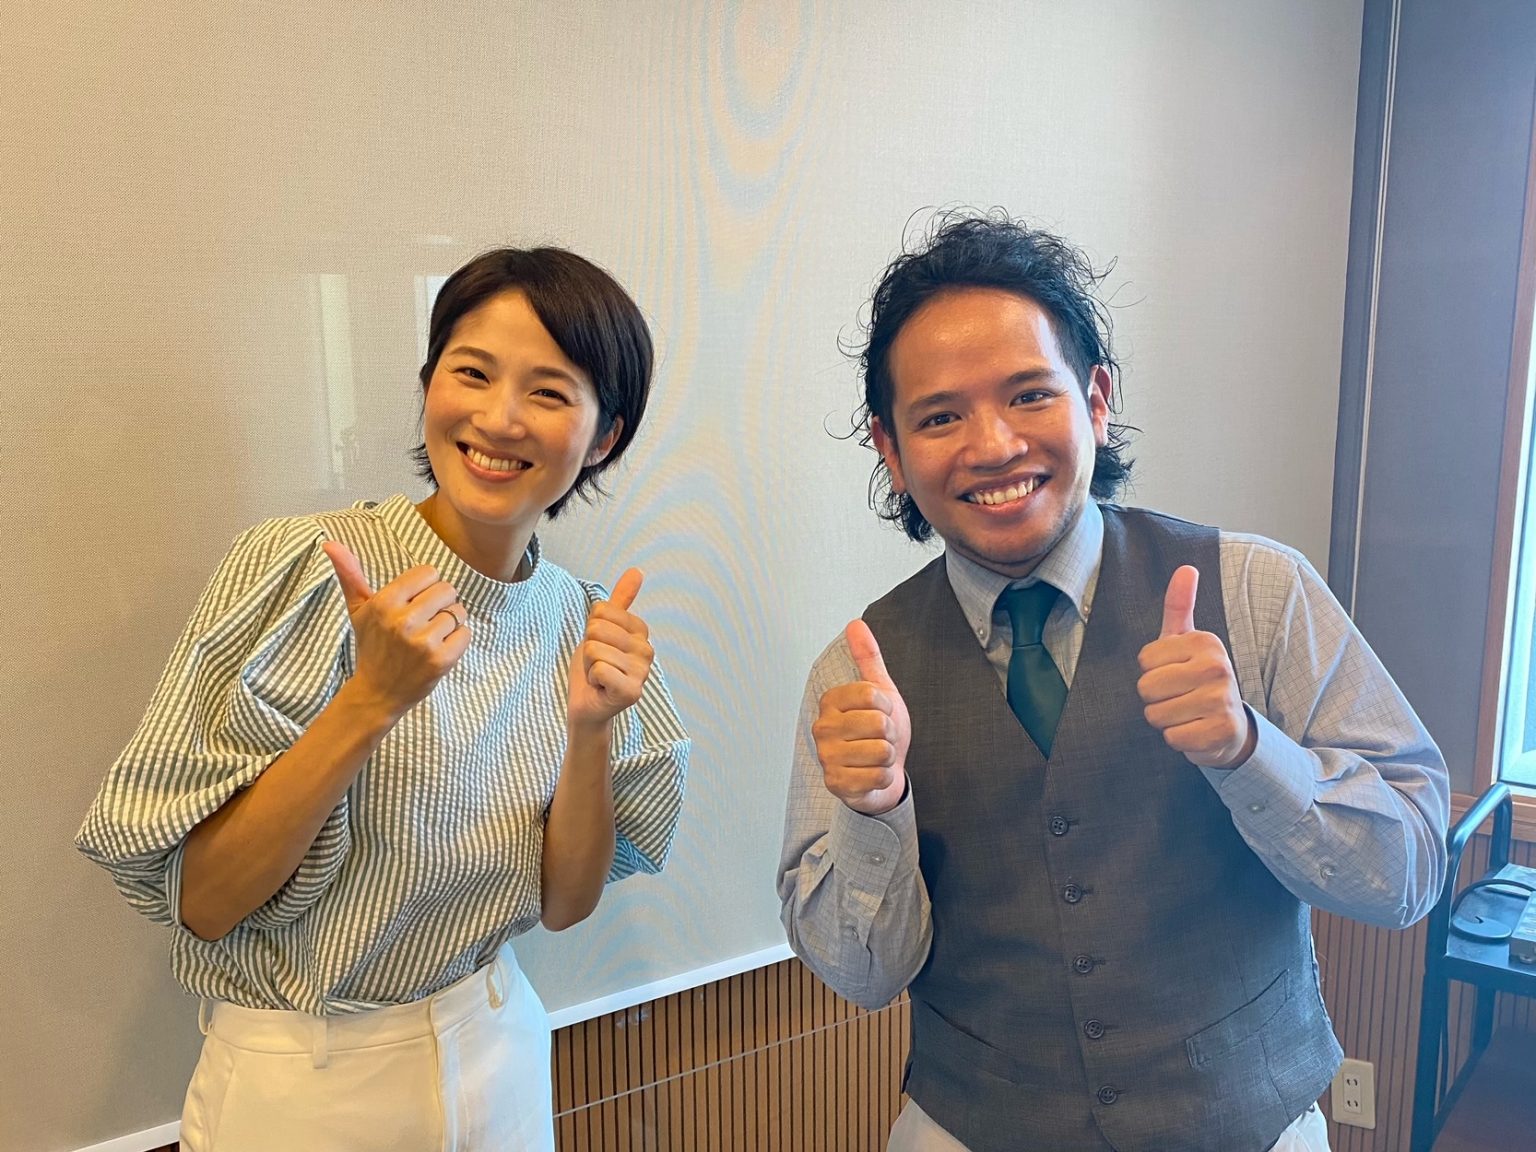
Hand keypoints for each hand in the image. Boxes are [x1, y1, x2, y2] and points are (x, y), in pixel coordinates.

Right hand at [323, 541, 469, 720]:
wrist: (377, 693)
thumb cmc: (371, 646)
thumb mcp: (358, 610)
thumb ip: (350, 574)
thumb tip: (330, 543)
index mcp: (384, 602)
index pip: (428, 573)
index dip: (426, 587)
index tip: (414, 603)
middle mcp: (403, 620)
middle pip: (448, 590)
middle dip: (441, 604)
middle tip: (424, 622)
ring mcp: (423, 642)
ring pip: (459, 612)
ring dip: (450, 623)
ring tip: (430, 637)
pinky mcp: (441, 660)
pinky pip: (466, 634)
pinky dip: (458, 641)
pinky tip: (438, 650)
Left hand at [567, 568, 653, 728]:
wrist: (586, 705)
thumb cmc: (593, 667)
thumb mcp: (601, 629)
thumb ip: (619, 601)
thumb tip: (637, 571)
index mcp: (641, 631)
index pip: (601, 611)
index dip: (590, 630)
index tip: (599, 649)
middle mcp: (647, 650)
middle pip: (597, 629)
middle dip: (587, 649)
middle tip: (596, 665)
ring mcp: (642, 672)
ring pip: (595, 649)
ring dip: (588, 666)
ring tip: (598, 677)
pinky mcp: (633, 692)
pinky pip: (598, 669)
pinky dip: (592, 680)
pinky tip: (601, 689)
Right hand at [812, 620, 910, 814]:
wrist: (882, 771)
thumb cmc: (878, 731)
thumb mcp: (880, 691)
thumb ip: (868, 657)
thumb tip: (856, 623)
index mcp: (830, 701)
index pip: (872, 694)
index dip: (887, 706)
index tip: (881, 713)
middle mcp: (822, 728)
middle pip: (878, 723)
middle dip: (890, 734)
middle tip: (880, 738)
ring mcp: (827, 757)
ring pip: (880, 751)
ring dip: (888, 757)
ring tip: (876, 756)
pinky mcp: (836, 784)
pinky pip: (878, 777)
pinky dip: (884, 778)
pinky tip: (872, 775)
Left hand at [1136, 565, 1255, 768]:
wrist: (1230, 726)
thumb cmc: (1198, 679)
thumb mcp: (1186, 641)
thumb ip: (1179, 606)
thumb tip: (1186, 568)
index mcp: (1206, 643)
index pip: (1144, 661)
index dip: (1152, 671)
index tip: (1175, 673)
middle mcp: (1218, 668)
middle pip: (1146, 688)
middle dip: (1155, 698)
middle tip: (1179, 697)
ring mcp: (1222, 701)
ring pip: (1156, 715)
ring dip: (1165, 720)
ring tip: (1186, 713)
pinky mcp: (1221, 733)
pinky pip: (1172, 738)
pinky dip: (1178, 740)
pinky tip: (1195, 730)